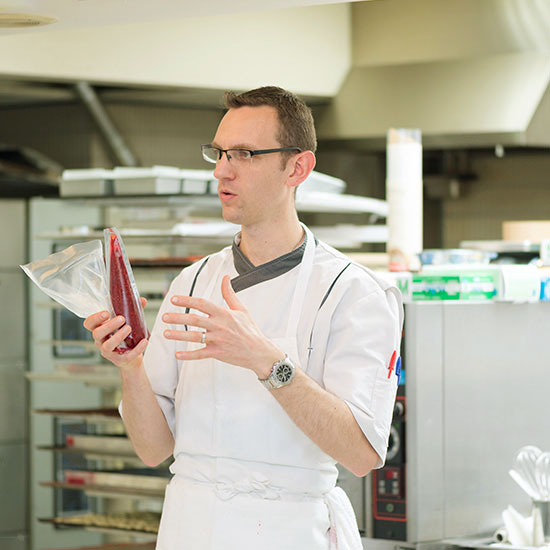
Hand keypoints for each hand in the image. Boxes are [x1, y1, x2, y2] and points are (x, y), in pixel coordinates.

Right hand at [83, 297, 147, 369]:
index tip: (106, 313)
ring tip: (129, 328)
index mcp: (100, 329)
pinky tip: (144, 342)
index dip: (95, 318)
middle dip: (109, 325)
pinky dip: (136, 349)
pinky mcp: (119, 360)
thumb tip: (142, 300)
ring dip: (118, 336)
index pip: (89, 323)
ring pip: (108, 345)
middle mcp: (101, 341)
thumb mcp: (128, 322)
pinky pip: (126, 356)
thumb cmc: (126, 337)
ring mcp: (109, 352)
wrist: (131, 358)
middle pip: (97, 334)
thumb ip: (133, 310)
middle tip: (122, 318)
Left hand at [162, 276, 281, 377]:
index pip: (202, 304)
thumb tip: (225, 277)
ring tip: (165, 333)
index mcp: (224, 314)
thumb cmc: (249, 329)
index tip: (174, 299)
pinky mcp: (218, 353)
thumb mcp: (241, 309)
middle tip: (164, 317)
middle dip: (177, 318)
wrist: (259, 351)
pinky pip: (201, 354)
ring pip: (195, 337)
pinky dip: (188, 355)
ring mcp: (218, 340)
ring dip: (178, 335)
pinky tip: (177, 354)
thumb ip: (229, 293)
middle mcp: (220, 326)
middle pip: (195, 320)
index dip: (187, 301)